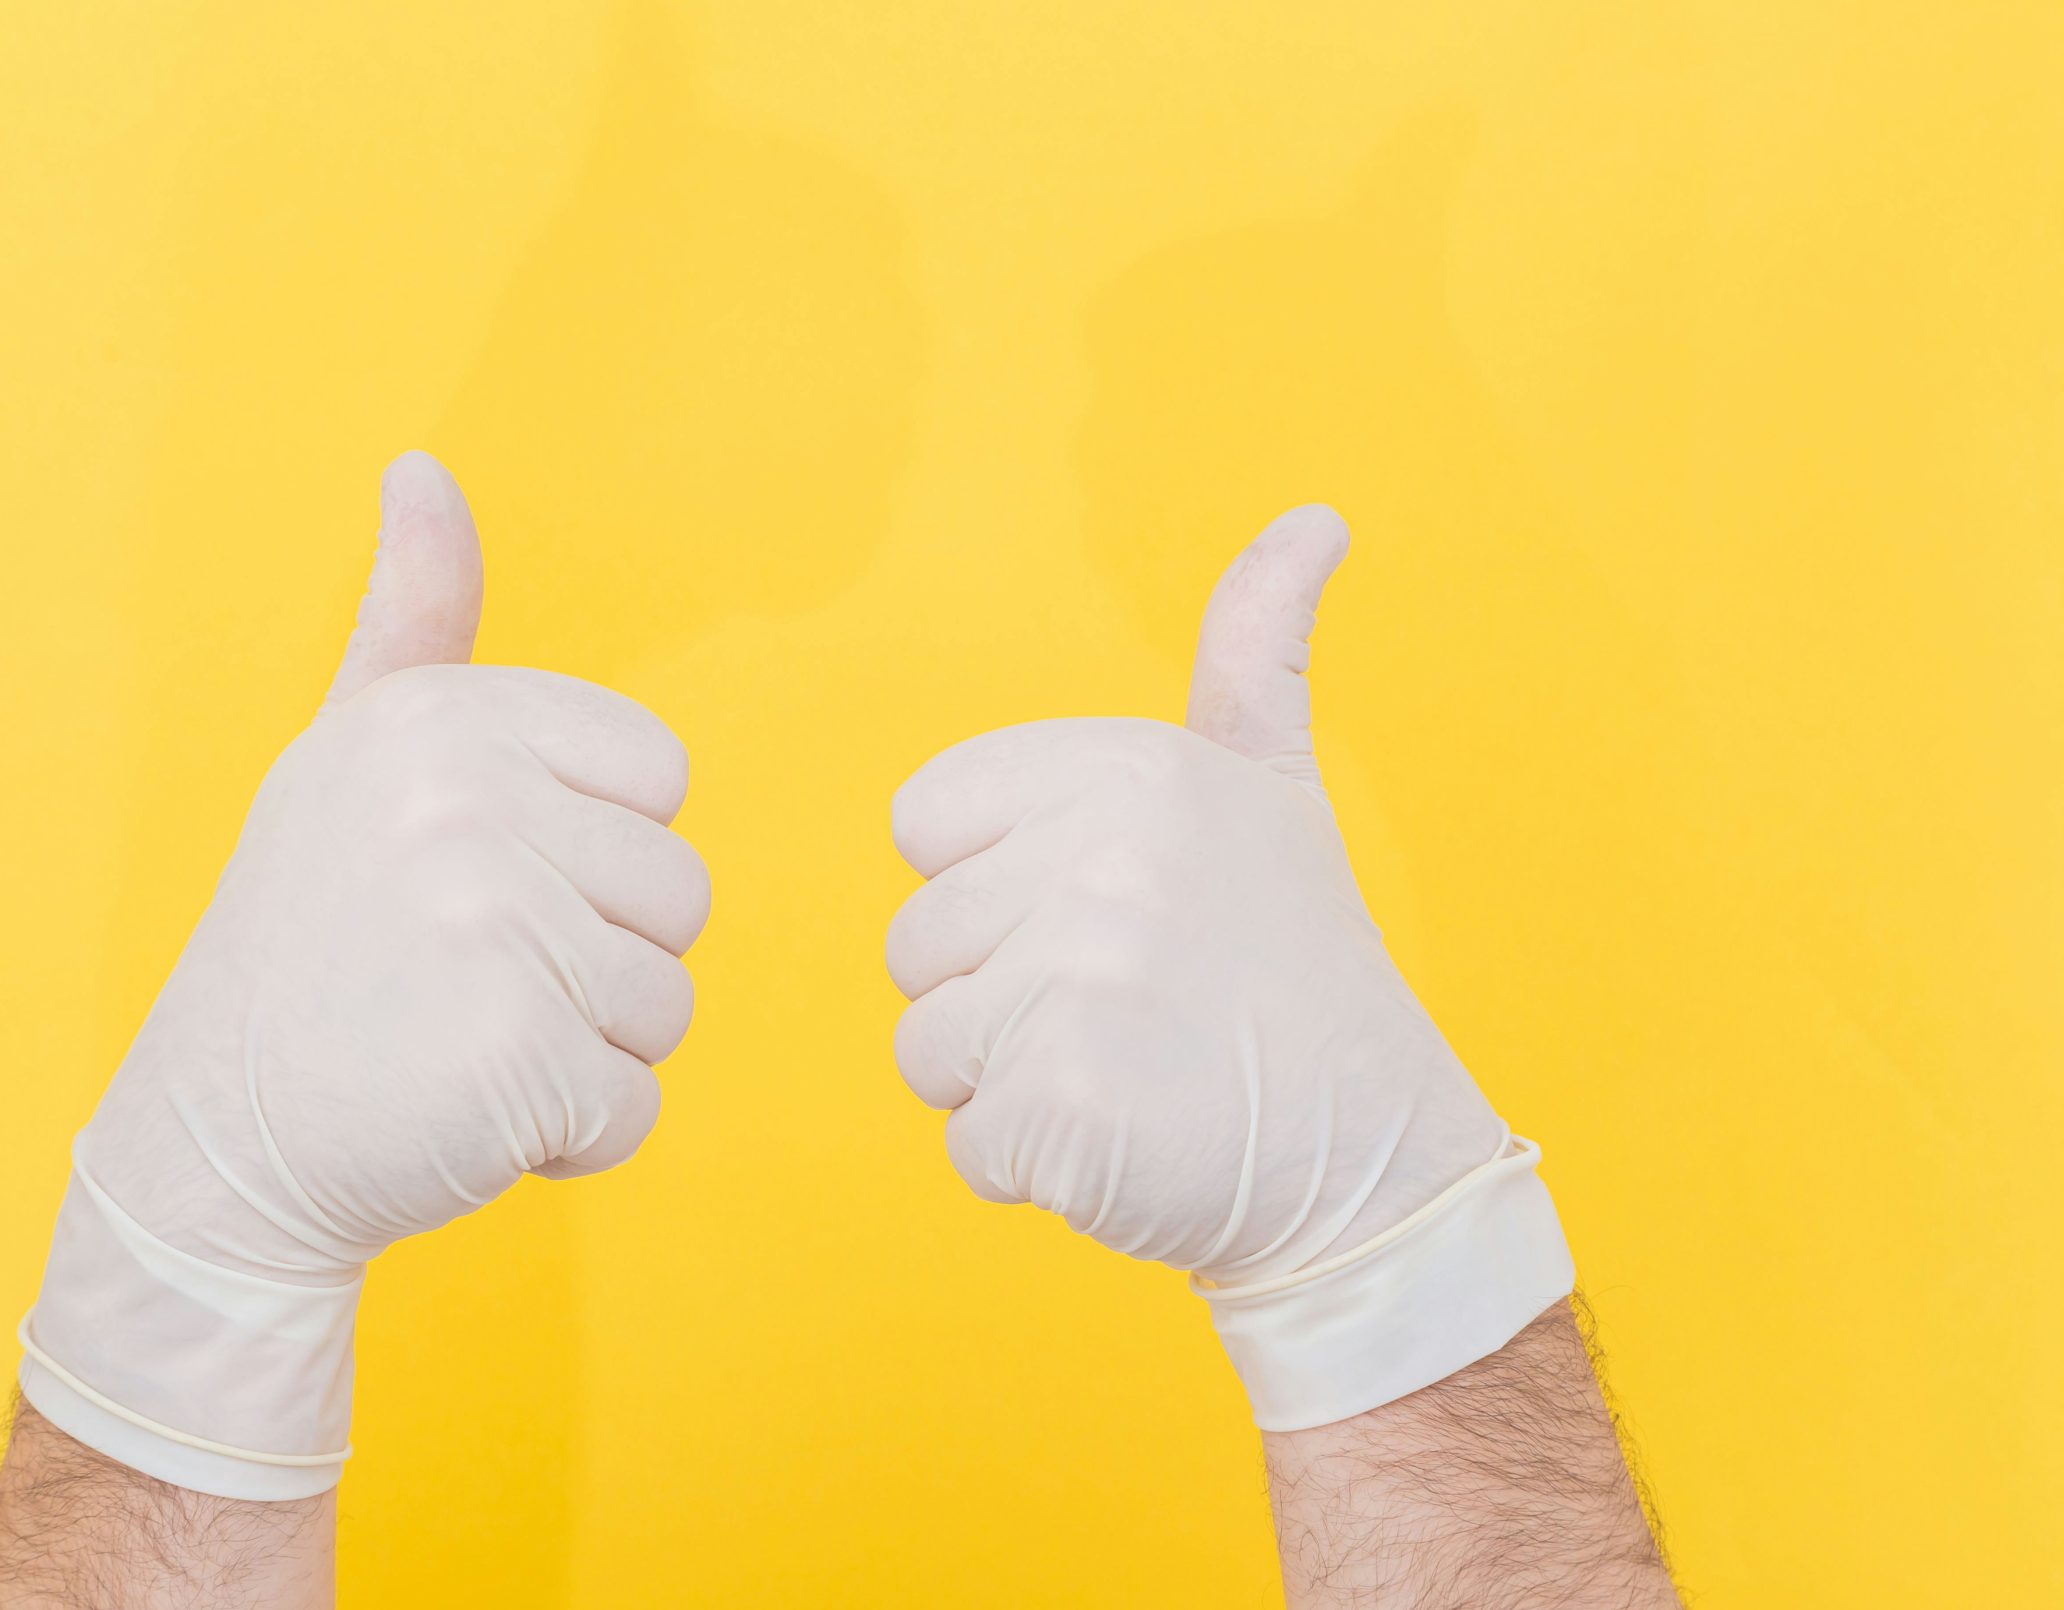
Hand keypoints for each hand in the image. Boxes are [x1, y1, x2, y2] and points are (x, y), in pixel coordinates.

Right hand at [17, 452, 708, 1497]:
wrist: (209, 1145)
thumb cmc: (305, 944)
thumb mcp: (346, 756)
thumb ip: (413, 619)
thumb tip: (422, 467)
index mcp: (446, 718)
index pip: (658, 779)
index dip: (589, 856)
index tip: (474, 885)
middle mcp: (467, 801)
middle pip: (677, 895)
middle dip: (592, 964)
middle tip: (455, 983)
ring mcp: (496, 925)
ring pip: (667, 1003)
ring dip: (584, 1053)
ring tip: (455, 1044)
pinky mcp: (520, 1054)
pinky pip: (637, 1106)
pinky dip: (568, 1141)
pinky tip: (464, 1119)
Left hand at [885, 507, 1569, 1428]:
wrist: (1375, 1157)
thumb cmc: (1297, 971)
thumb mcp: (1273, 786)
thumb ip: (1254, 651)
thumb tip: (1313, 518)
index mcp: (1122, 769)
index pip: (924, 826)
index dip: (997, 888)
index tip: (1106, 914)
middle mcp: (1098, 862)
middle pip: (917, 944)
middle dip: (1003, 997)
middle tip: (1134, 1012)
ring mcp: (1077, 988)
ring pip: (928, 1045)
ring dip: (1009, 1084)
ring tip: (1132, 1072)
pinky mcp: (1062, 1110)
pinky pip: (966, 1144)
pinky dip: (1035, 1167)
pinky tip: (1129, 1142)